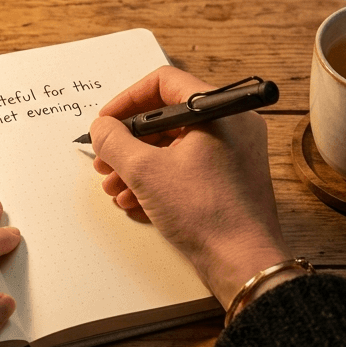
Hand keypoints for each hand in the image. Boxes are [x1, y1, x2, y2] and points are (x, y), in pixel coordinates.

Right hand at [89, 67, 291, 307]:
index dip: (127, 101)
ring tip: (114, 186)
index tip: (106, 122)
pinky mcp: (228, 180)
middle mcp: (232, 126)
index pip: (165, 83)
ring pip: (173, 146)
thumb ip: (115, 141)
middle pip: (167, 117)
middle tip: (105, 158)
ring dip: (137, 164)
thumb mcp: (146, 172)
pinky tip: (134, 201)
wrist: (243, 263)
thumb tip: (102, 128)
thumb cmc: (207, 214)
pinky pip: (186, 167)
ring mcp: (233, 154)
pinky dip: (157, 179)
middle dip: (129, 141)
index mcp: (219, 110)